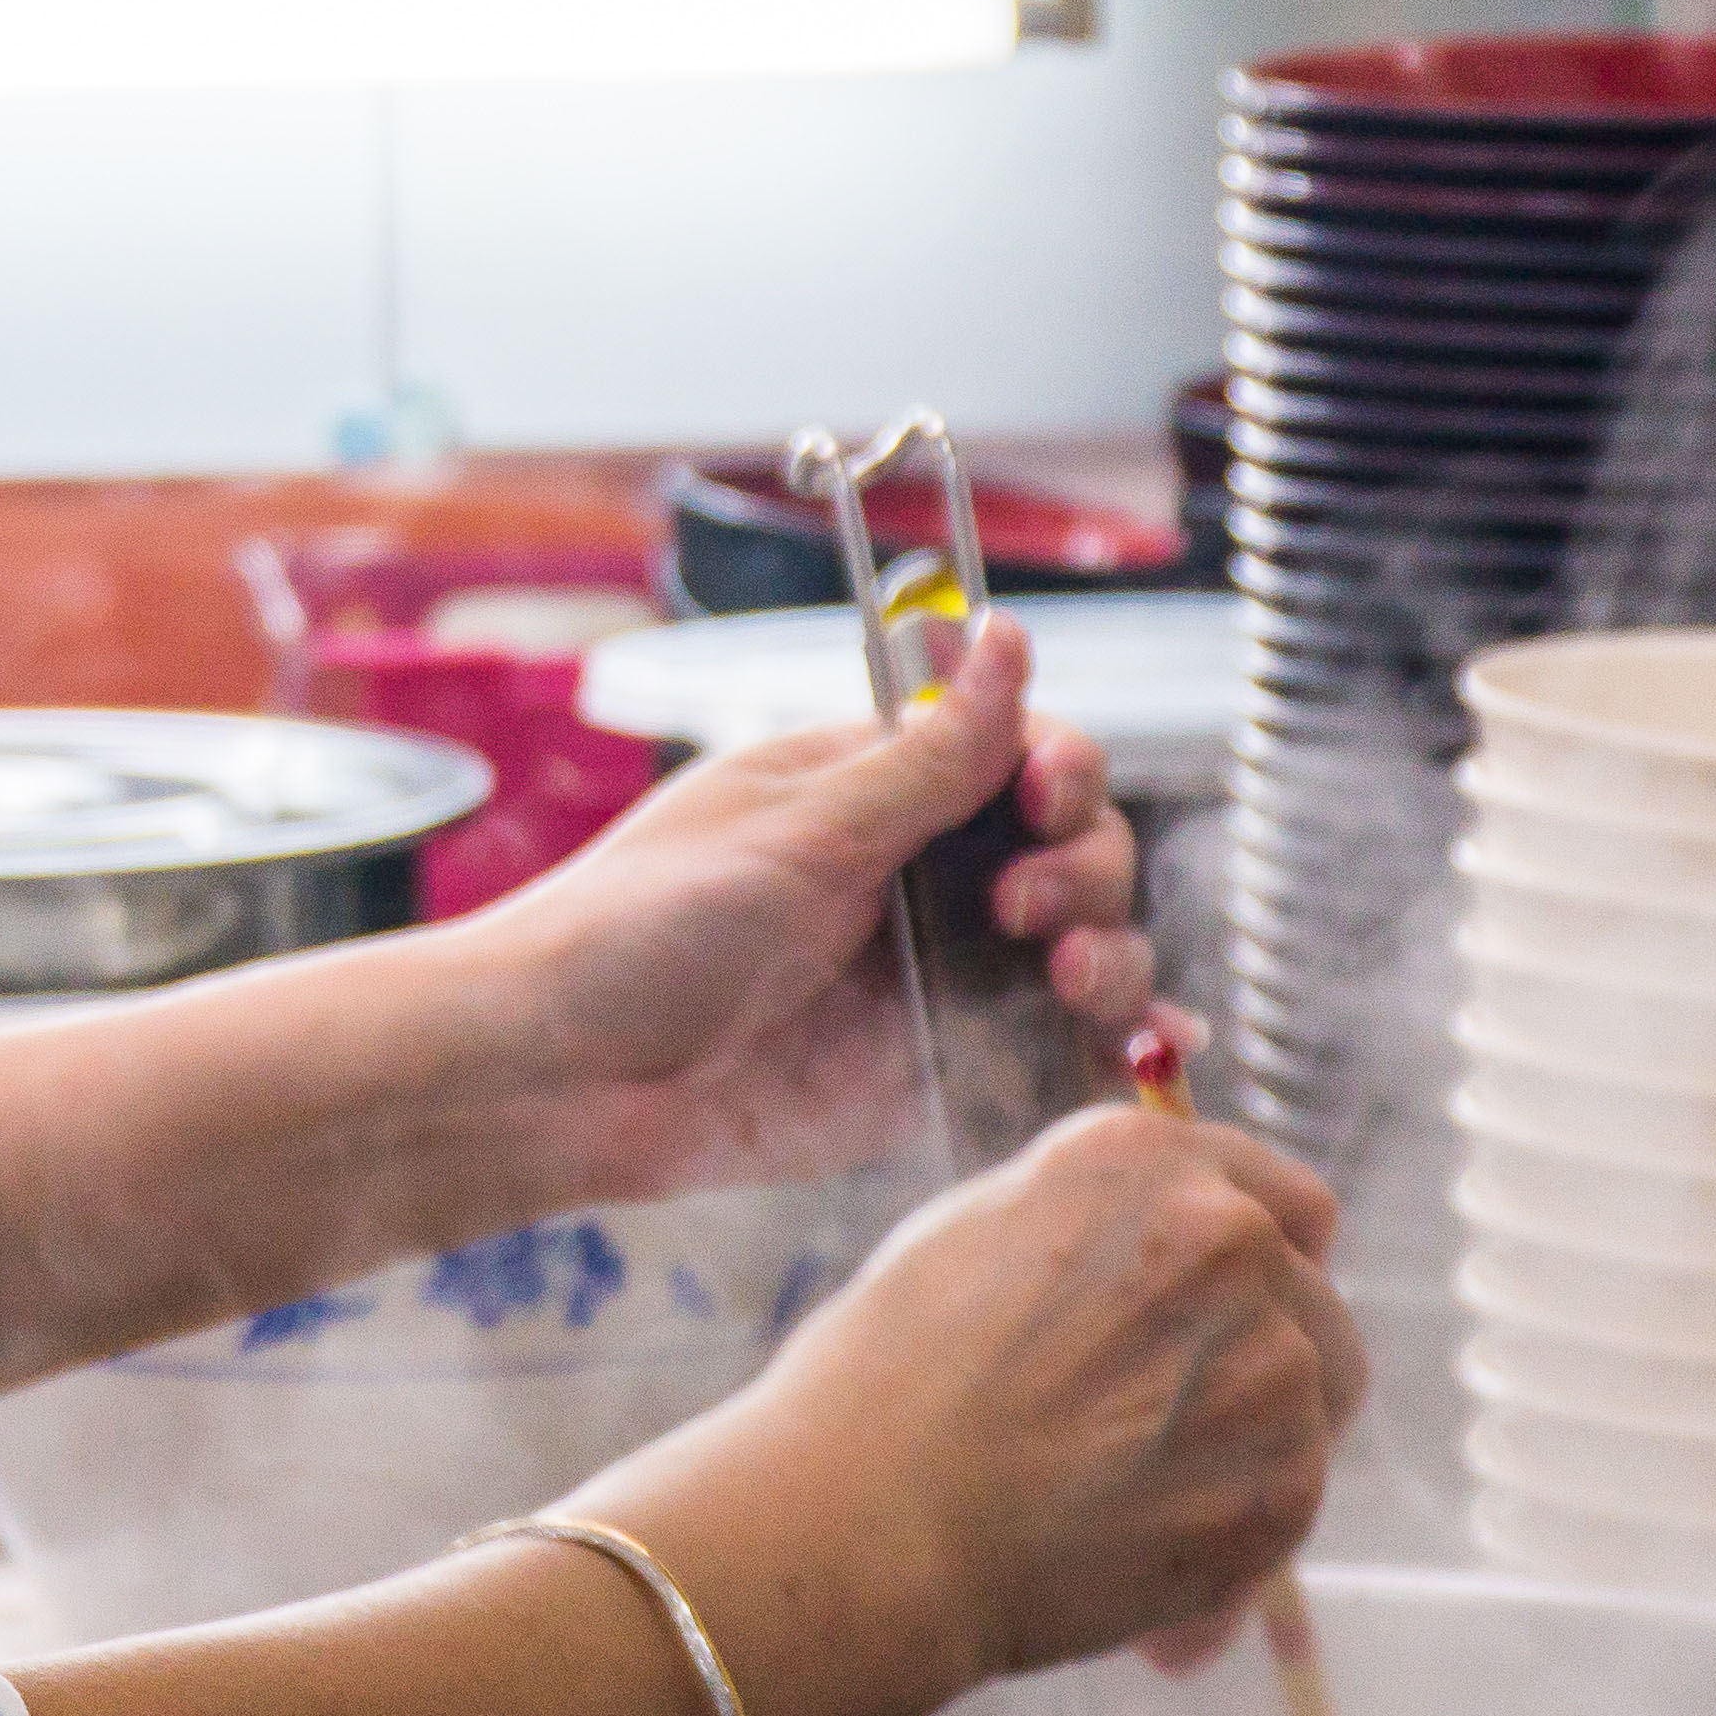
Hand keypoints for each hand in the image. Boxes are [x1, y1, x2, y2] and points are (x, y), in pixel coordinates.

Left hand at [459, 615, 1154, 1203]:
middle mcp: (916, 873)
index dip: (1059, 769)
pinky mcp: (932, 1067)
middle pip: (1070, 848)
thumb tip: (1006, 636)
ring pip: (1081, 947)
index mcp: (874, 787)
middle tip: (1024, 910)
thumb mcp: (796, 832)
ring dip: (1111, 953)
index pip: (1018, 751)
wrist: (563, 1078)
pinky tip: (1153, 1048)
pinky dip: (1112, 1045)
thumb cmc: (640, 929)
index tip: (1051, 795)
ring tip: (1068, 979)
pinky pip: (1047, 1047)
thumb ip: (926, 760)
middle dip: (1082, 868)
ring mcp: (931, 974)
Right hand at [673, 1101, 1360, 1694]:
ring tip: (1132, 1497)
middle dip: (1252, 1357)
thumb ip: (1099, 1229)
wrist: (868, 1527)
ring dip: (1247, 1444)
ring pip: (1312, 1402)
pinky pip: (1287, 1498)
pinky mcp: (1282, 1485)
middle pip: (1309, 1302)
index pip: (1282, 1199)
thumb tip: (1168, 1257)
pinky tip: (1137, 1557)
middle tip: (1163, 1423)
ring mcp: (1268, 1363)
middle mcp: (1227, 1239)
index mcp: (1143, 1162)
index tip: (1238, 1311)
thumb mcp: (981, 1236)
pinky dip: (1230, 1532)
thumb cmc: (883, 1384)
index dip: (1264, 1260)